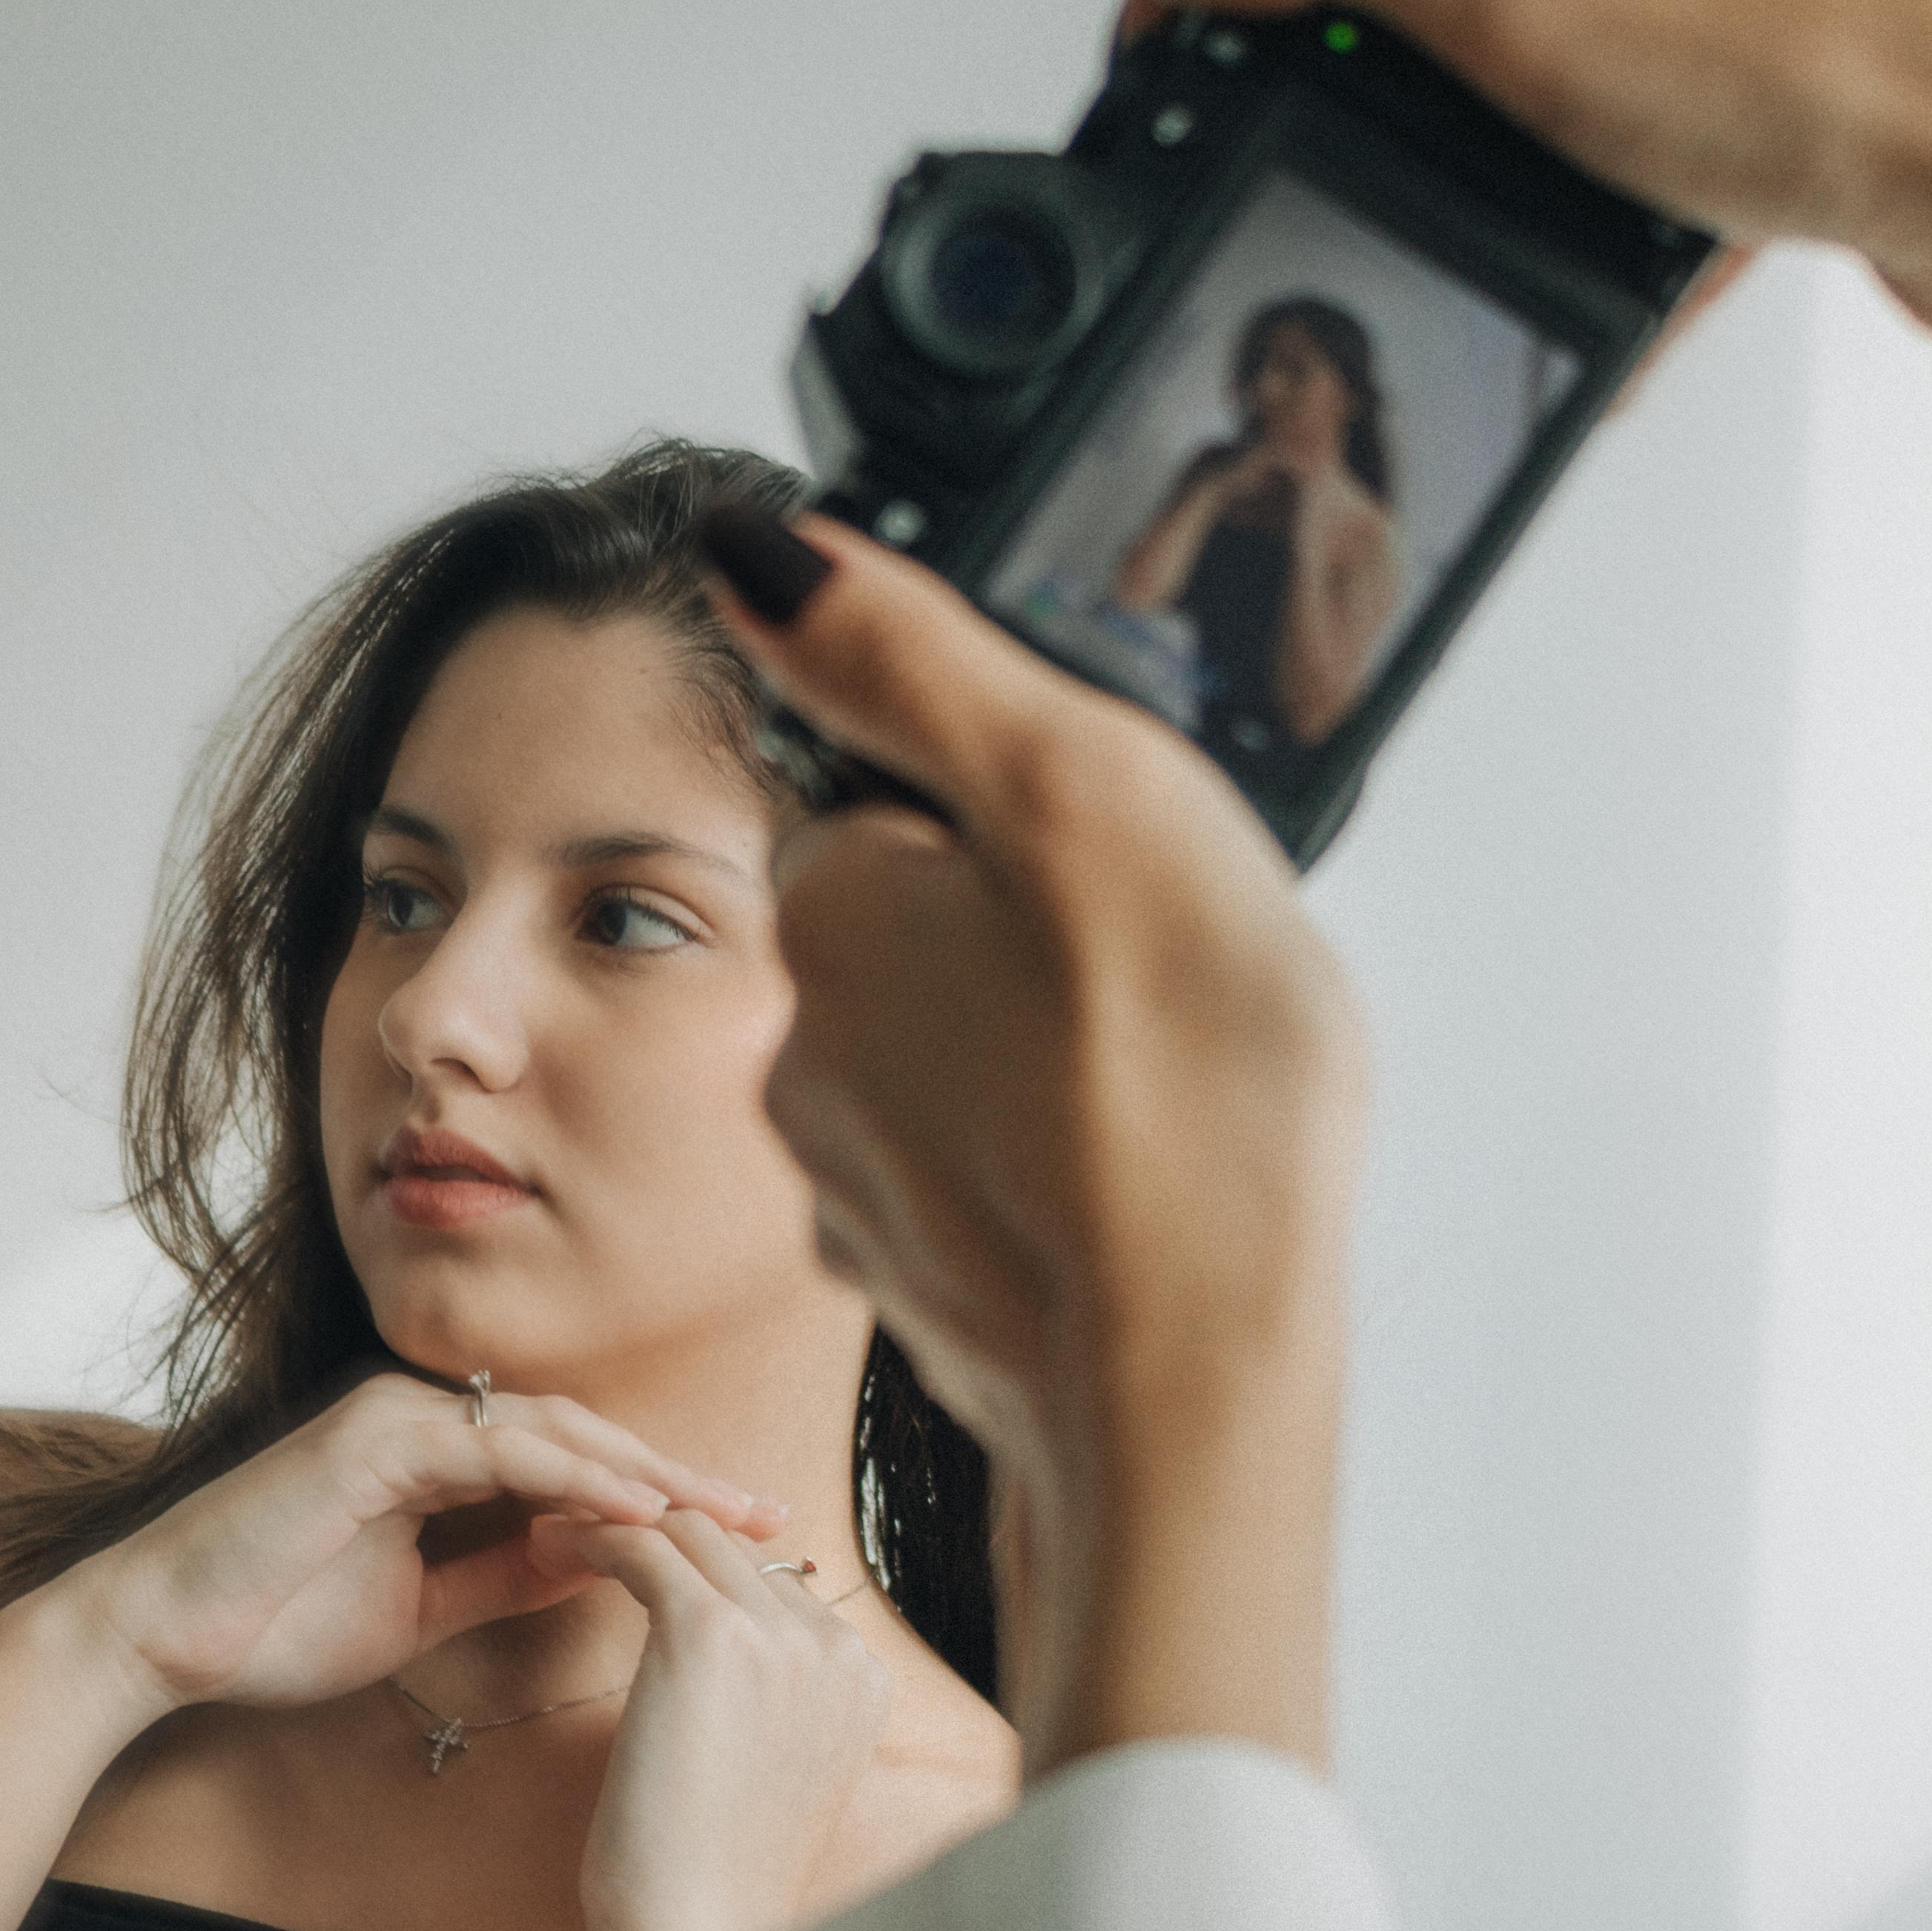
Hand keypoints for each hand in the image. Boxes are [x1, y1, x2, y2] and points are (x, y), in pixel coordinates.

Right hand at [73, 1376, 781, 1723]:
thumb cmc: (270, 1627)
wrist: (155, 1643)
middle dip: (680, 1476)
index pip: (572, 1461)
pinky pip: (497, 1451)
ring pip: (553, 1432)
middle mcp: (421, 1416)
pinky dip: (573, 1478)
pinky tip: (640, 1509)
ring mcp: (395, 1417)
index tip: (738, 1540)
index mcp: (433, 1451)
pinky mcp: (371, 1440)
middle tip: (770, 1516)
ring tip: (726, 1512)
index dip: (658, 1495)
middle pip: (582, 1434)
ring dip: (646, 1472)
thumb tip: (591, 1564)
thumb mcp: (420, 1609)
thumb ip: (502, 1575)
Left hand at [533, 1511, 892, 1930]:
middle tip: (581, 1533)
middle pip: (736, 1544)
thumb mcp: (764, 1777)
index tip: (638, 1566)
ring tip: (554, 1534)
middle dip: (657, 1529)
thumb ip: (762, 1707)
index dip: (700, 1568)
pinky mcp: (710, 1634)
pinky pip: (643, 1546)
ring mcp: (781, 1636)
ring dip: (618, 1521)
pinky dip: (592, 1537)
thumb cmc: (709, 1885)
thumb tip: (707, 1672)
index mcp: (859, 1680)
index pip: (775, 1582)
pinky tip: (552, 1548)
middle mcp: (835, 1646)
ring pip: (690, 1530)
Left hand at [702, 514, 1364, 1777]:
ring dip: (1061, 1052)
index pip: (893, 791)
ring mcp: (866, 1182)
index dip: (1016, 803)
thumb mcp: (1069, 787)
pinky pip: (1006, 1173)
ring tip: (1160, 1089)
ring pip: (971, 1054)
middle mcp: (806, 1050)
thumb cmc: (1168, 1092)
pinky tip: (1144, 1183)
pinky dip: (1072, 1164)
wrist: (1192, 1386)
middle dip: (1042, 933)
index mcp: (826, 908)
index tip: (1104, 856)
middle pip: (932, 923)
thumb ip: (904, 654)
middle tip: (1156, 979)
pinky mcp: (936, 1282)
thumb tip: (740, 543)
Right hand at [1115, 0, 1931, 347]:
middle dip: (1312, 5)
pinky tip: (1543, 237)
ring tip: (1405, 170)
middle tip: (1251, 101)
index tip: (1159, 10)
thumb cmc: (1827, 66)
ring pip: (1486, 4)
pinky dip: (1533, 173)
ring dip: (1425, 99)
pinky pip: (1576, 103)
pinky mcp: (1733, 50)